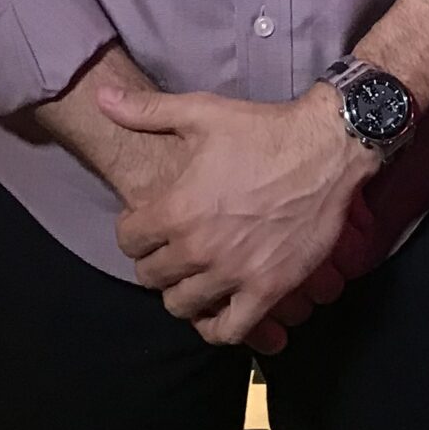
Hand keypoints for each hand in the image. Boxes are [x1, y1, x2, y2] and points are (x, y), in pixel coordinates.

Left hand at [97, 77, 376, 344]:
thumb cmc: (263, 130)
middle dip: (155, 262)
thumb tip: (102, 98)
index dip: (133, 231)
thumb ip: (147, 111)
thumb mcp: (202, 113)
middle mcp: (199, 247)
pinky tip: (218, 309)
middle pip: (151, 277)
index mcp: (177, 209)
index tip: (147, 223)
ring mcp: (234, 273)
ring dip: (181, 292)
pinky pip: (228, 330)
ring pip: (182, 306)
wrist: (327, 149)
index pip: (128, 242)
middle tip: (171, 248)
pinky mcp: (268, 289)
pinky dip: (216, 327)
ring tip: (193, 276)